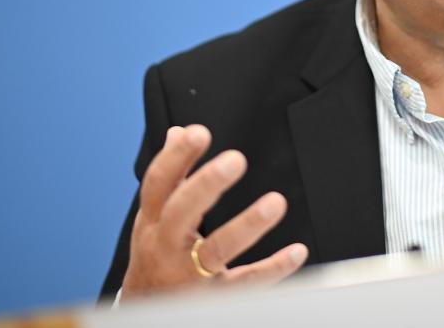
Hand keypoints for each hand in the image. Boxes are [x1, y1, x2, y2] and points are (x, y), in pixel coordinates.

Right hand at [121, 125, 307, 298]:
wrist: (146, 311)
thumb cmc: (155, 257)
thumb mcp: (153, 218)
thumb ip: (171, 178)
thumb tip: (177, 132)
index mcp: (152, 222)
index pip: (158, 185)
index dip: (175, 158)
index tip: (198, 133)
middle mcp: (166, 247)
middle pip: (180, 214)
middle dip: (205, 186)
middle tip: (235, 160)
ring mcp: (187, 276)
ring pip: (216, 251)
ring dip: (246, 225)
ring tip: (275, 202)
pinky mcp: (212, 299)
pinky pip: (246, 283)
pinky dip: (273, 268)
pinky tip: (296, 251)